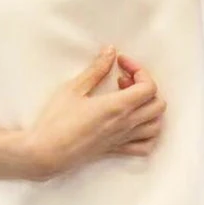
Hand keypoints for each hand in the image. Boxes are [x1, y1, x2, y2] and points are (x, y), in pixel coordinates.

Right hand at [25, 45, 166, 180]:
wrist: (45, 153)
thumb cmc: (56, 121)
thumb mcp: (73, 89)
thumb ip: (96, 70)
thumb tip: (111, 51)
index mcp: (117, 107)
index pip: (149, 87)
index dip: (139, 70)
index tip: (121, 64)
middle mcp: (125, 124)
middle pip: (158, 104)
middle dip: (145, 87)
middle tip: (123, 80)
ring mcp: (122, 139)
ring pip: (156, 125)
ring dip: (149, 108)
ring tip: (129, 99)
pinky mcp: (115, 150)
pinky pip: (145, 146)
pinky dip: (147, 134)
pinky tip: (134, 123)